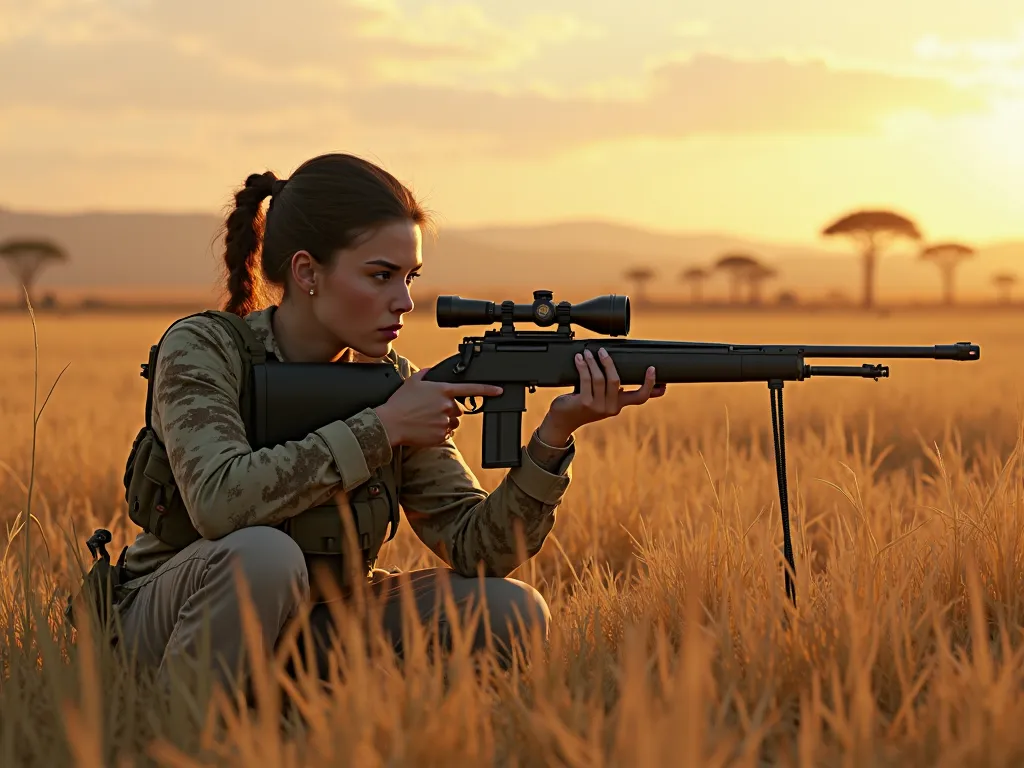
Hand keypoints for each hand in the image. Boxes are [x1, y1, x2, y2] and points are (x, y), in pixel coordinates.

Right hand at [374, 368, 503, 447]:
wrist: (391, 423)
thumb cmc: (400, 402)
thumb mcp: (413, 381)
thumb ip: (427, 374)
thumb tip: (433, 372)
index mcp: (443, 391)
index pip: (471, 389)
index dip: (488, 390)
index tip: (499, 391)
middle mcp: (447, 406)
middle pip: (459, 409)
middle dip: (449, 409)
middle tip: (432, 410)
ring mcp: (445, 421)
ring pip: (453, 422)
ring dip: (445, 421)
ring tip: (427, 420)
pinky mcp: (441, 435)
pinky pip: (446, 434)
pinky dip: (439, 432)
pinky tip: (426, 429)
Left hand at [539, 347, 666, 443]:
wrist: (563, 421)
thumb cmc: (581, 406)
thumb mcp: (600, 399)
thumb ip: (610, 390)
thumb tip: (615, 369)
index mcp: (618, 405)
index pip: (640, 397)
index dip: (650, 384)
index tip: (653, 369)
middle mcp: (611, 408)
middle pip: (616, 381)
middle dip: (609, 363)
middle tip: (603, 351)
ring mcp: (598, 407)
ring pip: (600, 378)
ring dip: (593, 362)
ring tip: (588, 353)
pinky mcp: (585, 403)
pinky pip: (586, 379)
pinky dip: (583, 366)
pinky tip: (580, 359)